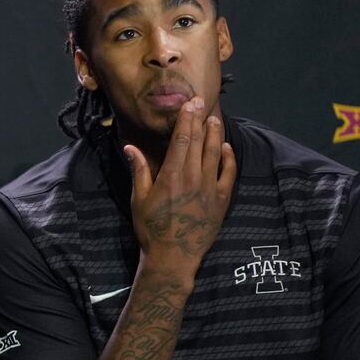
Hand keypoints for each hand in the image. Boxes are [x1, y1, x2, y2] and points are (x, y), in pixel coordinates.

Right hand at [124, 97, 236, 276]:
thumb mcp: (138, 199)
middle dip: (201, 120)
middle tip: (202, 103)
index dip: (187, 119)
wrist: (173, 257)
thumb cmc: (151, 228)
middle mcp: (194, 177)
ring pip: (215, 153)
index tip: (190, 104)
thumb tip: (131, 147)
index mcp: (172, 175)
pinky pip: (228, 173)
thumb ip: (139, 170)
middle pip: (200, 141)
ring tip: (215, 119)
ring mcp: (210, 188)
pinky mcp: (221, 200)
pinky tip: (226, 147)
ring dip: (216, 134)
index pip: (182, 139)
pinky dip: (229, 158)